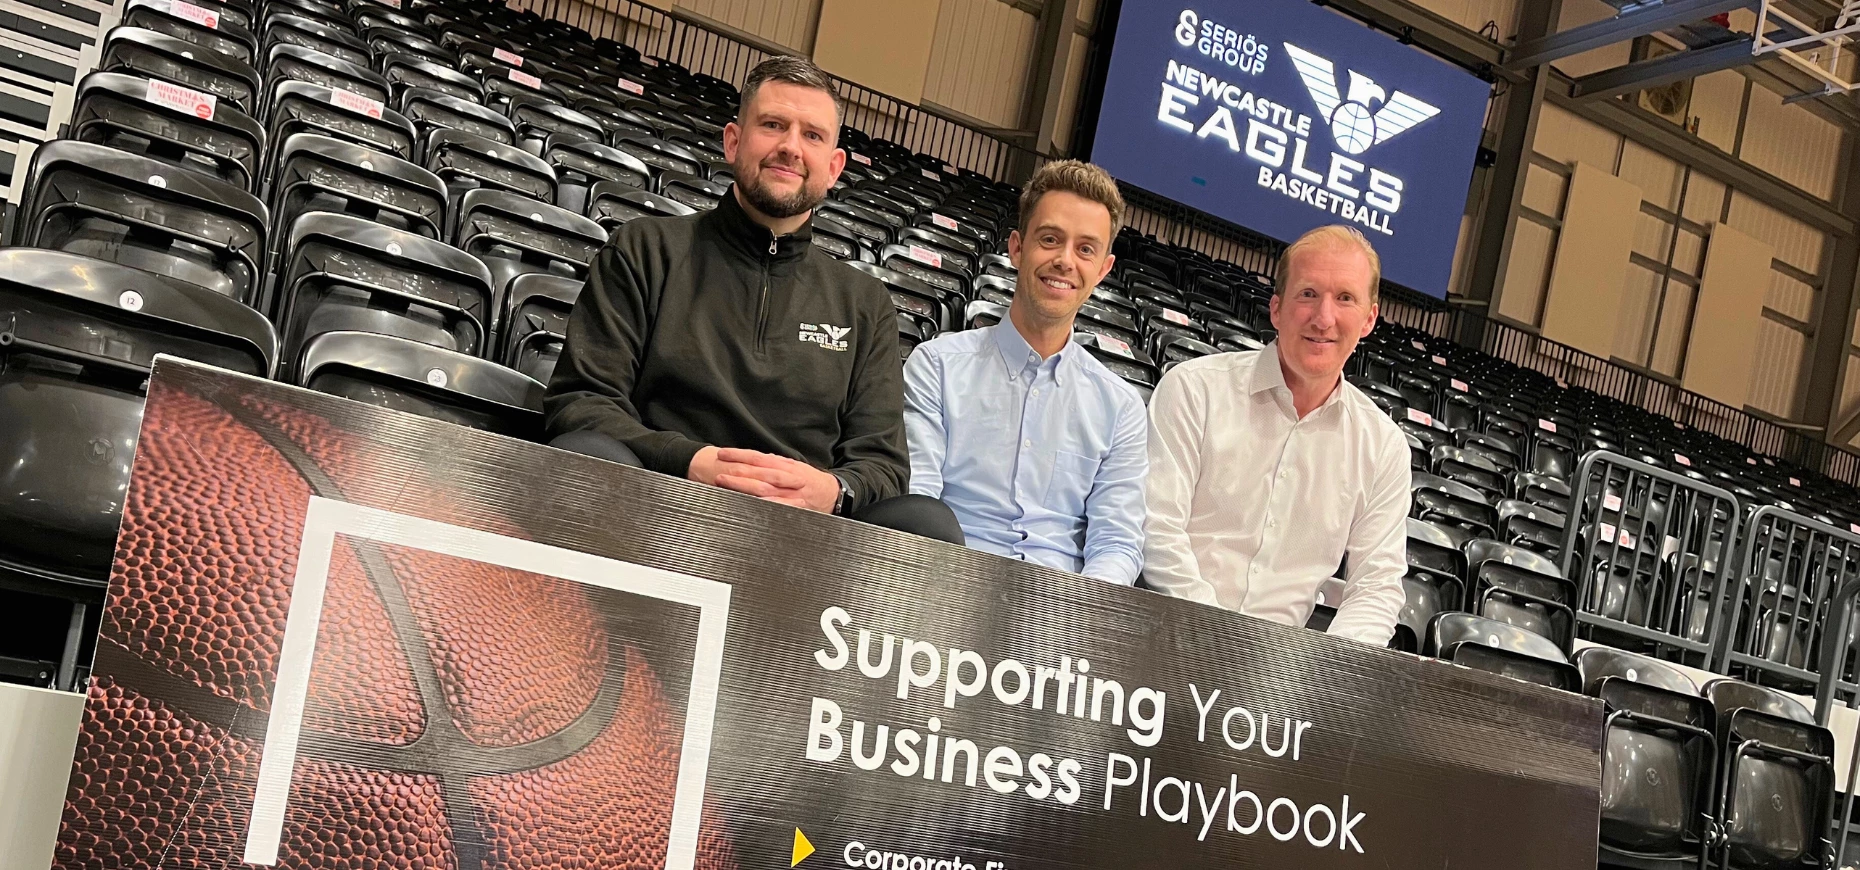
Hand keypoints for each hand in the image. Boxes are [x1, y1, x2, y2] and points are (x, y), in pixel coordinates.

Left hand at [690, 447, 840, 512]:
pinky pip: (777, 508)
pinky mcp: (794, 509)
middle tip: (719, 472)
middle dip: (737, 472)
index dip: (739, 455)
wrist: (834, 494)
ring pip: (764, 490)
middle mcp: (787, 478)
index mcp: (785, 465)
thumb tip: (755, 458)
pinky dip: (763, 507)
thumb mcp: (794, 465)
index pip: (757, 458)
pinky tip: (748, 507)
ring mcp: (790, 495)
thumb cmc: (811, 479)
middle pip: (758, 473)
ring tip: (726, 485)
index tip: (722, 454)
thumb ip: (774, 462)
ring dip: (743, 487)